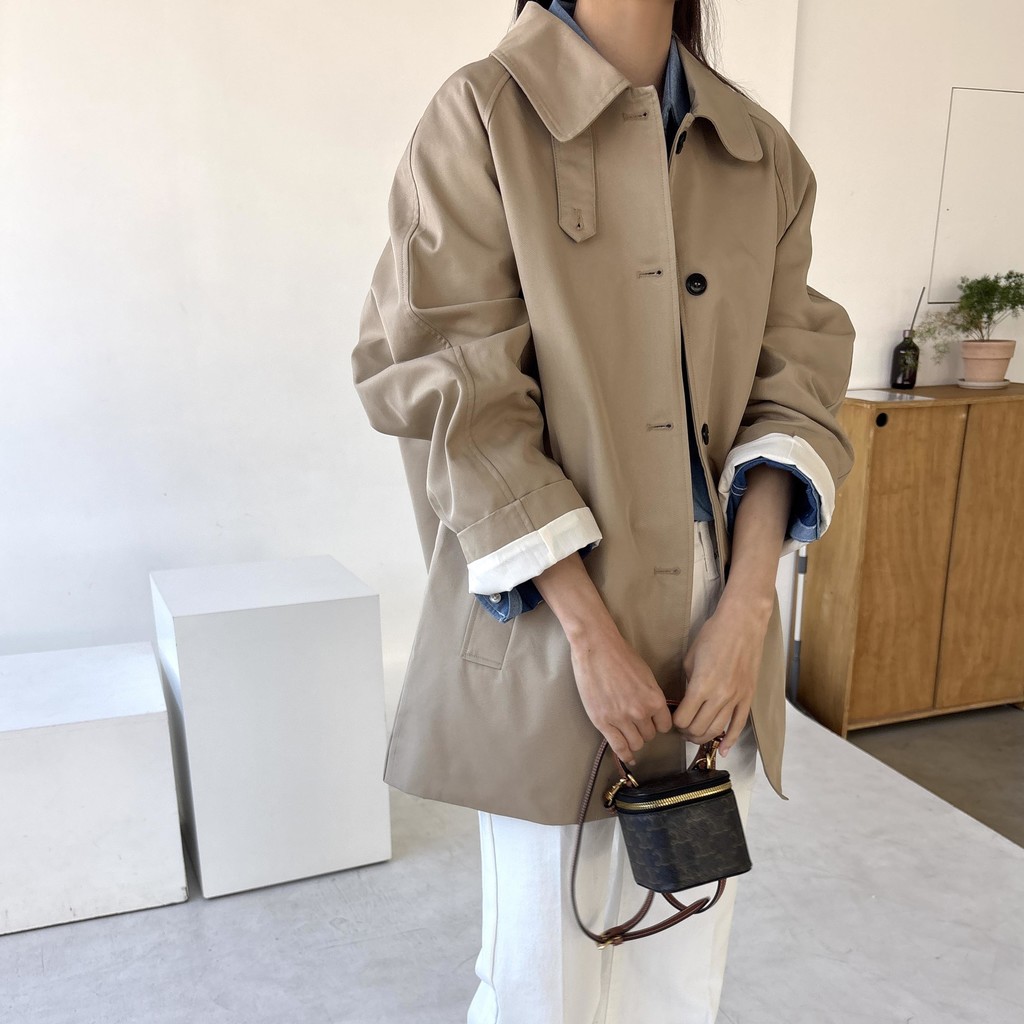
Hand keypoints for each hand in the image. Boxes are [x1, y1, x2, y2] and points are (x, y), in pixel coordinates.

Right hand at [569, 624, 673, 766]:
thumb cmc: (621, 656)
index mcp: (655, 699)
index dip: (658, 724)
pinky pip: (619, 746)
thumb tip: (653, 710)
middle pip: (649, 735)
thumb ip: (651, 696)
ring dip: (634, 740)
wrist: (596, 648)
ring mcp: (621, 719)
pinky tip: (628, 757)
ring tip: (628, 733)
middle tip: (636, 723)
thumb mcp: (646, 675)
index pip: (664, 726)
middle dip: (645, 730)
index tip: (653, 722)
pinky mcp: (603, 722)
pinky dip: (625, 755)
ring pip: (636, 743)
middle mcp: (641, 712)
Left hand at [671, 591, 769, 757]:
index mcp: (701, 686)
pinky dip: (730, 740)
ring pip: (717, 730)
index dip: (675, 722)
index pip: (683, 718)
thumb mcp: (690, 659)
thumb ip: (687, 683)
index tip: (672, 719)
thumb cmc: (713, 636)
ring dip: (704, 738)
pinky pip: (739, 725)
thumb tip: (683, 701)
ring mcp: (736, 698)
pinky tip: (722, 750)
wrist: (742, 624)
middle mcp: (719, 696)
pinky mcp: (748, 697)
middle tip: (682, 730)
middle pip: (699, 729)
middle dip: (687, 733)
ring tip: (695, 736)